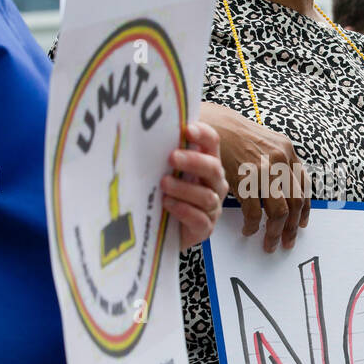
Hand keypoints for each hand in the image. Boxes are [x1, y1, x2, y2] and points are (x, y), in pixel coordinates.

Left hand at [161, 121, 227, 252]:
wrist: (166, 233)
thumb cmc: (168, 194)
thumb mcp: (167, 171)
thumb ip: (166, 154)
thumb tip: (149, 132)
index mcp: (207, 164)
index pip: (212, 143)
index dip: (203, 135)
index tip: (188, 130)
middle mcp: (214, 184)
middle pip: (213, 169)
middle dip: (193, 162)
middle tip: (172, 158)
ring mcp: (212, 208)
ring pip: (206, 196)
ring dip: (184, 188)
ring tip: (164, 184)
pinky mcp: (205, 229)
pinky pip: (200, 219)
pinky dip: (184, 211)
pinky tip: (168, 204)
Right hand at [199, 102, 310, 252]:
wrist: (210, 125)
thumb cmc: (233, 135)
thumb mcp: (263, 142)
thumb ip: (277, 162)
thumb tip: (285, 189)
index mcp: (287, 150)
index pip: (303, 185)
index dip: (304, 208)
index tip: (301, 223)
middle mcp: (280, 159)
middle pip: (295, 202)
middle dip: (292, 226)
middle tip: (287, 241)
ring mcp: (263, 170)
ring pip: (279, 211)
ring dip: (275, 232)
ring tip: (270, 243)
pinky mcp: (244, 180)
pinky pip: (254, 212)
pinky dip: (252, 225)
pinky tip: (248, 230)